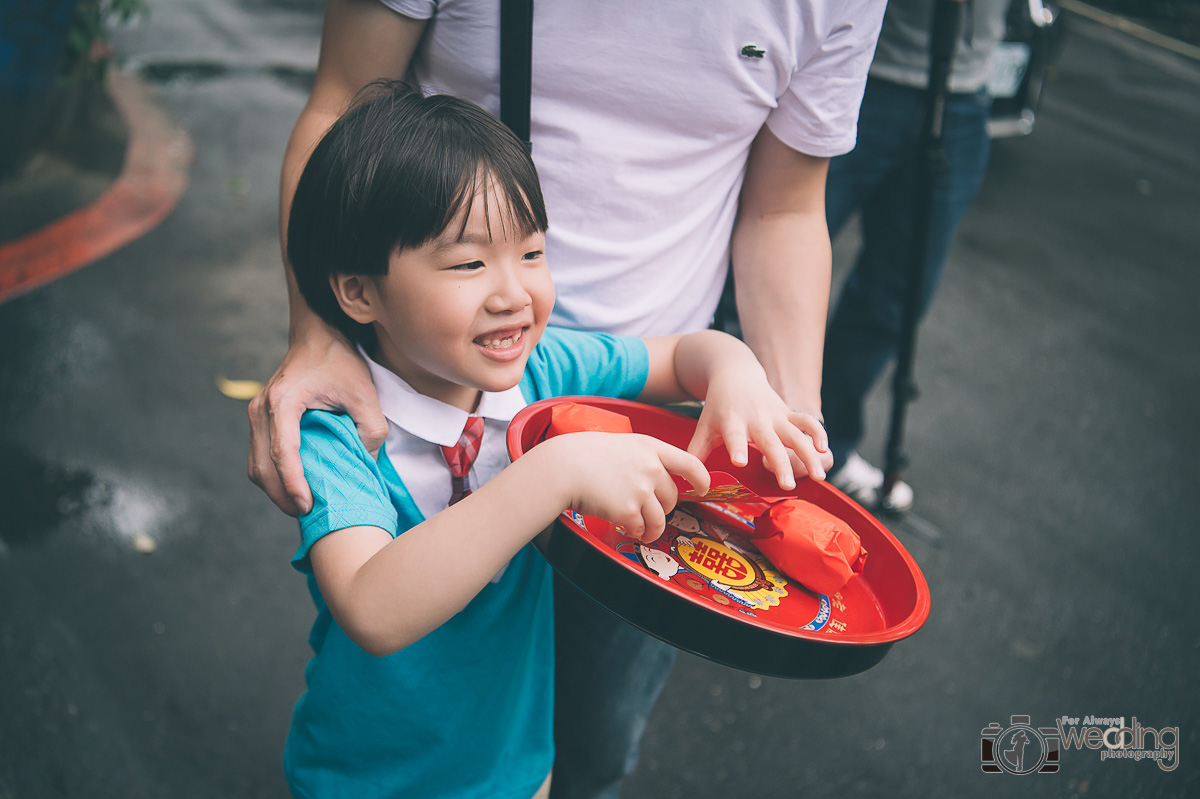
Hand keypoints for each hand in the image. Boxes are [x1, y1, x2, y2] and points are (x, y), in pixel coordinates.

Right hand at [248, 326, 388, 515]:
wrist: (317, 333)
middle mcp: (262, 409)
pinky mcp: (260, 417)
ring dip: (274, 489)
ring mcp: (256, 413)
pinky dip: (272, 475)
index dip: (293, 484)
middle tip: (306, 515)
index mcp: (283, 402)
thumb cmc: (339, 360)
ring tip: (300, 505)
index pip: (282, 453)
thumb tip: (364, 463)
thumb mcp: (364, 393)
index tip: (308, 506)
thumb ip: (371, 429)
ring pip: (255, 464)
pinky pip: (258, 454)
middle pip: (261, 466)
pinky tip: (294, 485)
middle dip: (281, 496)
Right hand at [542, 433, 709, 542]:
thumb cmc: (583, 455)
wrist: (562, 467)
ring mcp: (641, 489)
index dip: (701, 478)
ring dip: (652, 528)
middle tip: (648, 512)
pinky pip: (640, 528)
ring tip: (643, 531)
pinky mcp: (628, 510)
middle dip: (664, 508)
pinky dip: (633, 531)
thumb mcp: (621, 444)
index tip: (703, 488)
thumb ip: (643, 458)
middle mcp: (651, 467)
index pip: (690, 463)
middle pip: (672, 496)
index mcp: (650, 447)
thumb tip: (656, 479)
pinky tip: (623, 526)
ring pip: (660, 518)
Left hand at [686, 365, 831, 489]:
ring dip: (809, 454)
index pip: (735, 437)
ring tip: (819, 476)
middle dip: (781, 463)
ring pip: (796, 435)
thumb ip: (697, 453)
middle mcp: (756, 419)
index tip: (740, 461)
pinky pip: (807, 422)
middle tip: (787, 484)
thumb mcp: (704, 426)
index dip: (737, 448)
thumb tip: (687, 481)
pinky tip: (825, 451)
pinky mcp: (788, 412)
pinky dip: (818, 433)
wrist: (735, 374)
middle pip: (771, 443)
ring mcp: (775, 415)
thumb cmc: (718, 406)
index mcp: (732, 422)